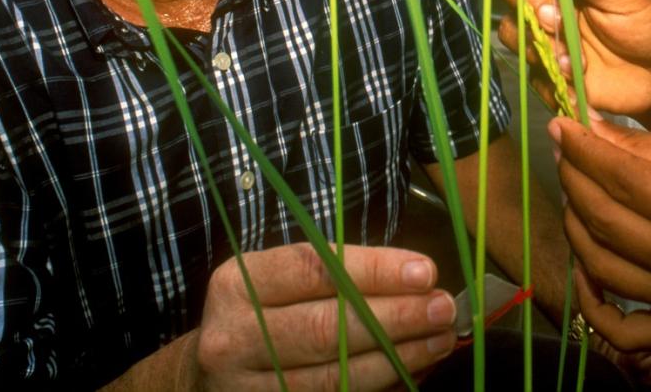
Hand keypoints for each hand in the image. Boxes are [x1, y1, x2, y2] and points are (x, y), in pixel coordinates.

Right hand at [192, 244, 457, 390]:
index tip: (426, 271)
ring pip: (333, 376)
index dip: (374, 270)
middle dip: (394, 317)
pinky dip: (378, 388)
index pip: (314, 270)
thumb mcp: (277, 282)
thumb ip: (336, 275)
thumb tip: (417, 278)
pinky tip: (411, 374)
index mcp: (238, 284)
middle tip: (444, 308)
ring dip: (396, 358)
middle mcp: (234, 337)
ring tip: (439, 340)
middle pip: (326, 327)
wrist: (205, 378)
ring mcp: (247, 387)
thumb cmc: (260, 316)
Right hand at [496, 0, 650, 121]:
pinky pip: (528, 69)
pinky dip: (549, 77)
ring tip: (573, 61)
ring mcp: (545, 31)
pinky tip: (575, 79)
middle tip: (559, 21)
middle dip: (531, 5)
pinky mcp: (545, 65)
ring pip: (511, 28)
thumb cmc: (647, 27)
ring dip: (540, 45)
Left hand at [552, 119, 650, 351]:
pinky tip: (585, 268)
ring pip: (602, 269)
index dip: (583, 151)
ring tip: (575, 197)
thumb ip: (645, 147)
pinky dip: (592, 303)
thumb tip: (587, 132)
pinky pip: (623, 331)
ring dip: (575, 228)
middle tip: (564, 155)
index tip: (561, 127)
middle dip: (573, 181)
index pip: (623, 180)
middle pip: (606, 223)